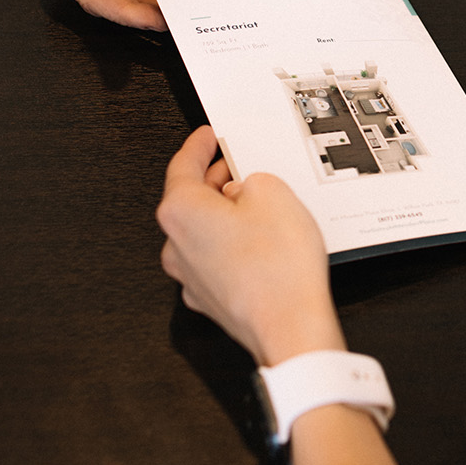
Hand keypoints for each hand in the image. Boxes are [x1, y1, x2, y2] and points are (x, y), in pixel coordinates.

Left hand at [158, 127, 396, 464]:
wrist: (290, 328)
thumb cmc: (278, 268)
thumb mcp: (274, 192)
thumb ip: (253, 180)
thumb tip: (246, 191)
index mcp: (181, 211)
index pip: (182, 165)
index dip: (199, 145)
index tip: (207, 136)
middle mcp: (176, 245)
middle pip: (190, 199)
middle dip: (215, 180)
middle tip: (239, 166)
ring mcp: (190, 276)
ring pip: (203, 231)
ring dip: (225, 215)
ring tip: (260, 205)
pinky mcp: (210, 298)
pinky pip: (215, 259)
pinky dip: (232, 245)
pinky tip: (260, 242)